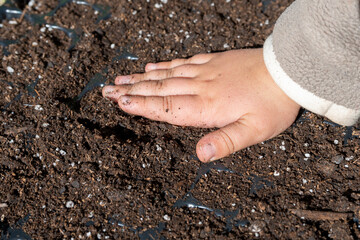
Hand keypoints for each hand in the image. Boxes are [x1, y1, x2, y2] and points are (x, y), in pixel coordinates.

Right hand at [102, 49, 299, 161]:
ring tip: (121, 78)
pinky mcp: (213, 62)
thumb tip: (199, 155)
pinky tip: (153, 65)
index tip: (118, 102)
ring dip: (142, 77)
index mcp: (206, 105)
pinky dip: (165, 65)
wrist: (287, 70)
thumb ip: (225, 142)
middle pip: (159, 88)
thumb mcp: (254, 130)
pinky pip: (183, 62)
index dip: (141, 105)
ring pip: (166, 74)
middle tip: (107, 89)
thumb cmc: (272, 103)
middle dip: (132, 90)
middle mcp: (200, 86)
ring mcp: (205, 71)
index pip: (166, 106)